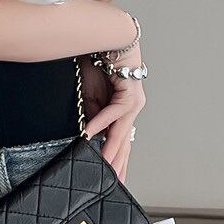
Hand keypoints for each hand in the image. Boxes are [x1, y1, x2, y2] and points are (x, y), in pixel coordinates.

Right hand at [82, 45, 145, 183]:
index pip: (120, 142)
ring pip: (122, 132)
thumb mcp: (91, 95)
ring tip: (103, 167)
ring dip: (111, 150)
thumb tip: (90, 136)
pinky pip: (113, 112)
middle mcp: (131, 109)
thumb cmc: (99, 64)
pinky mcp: (130, 93)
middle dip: (118, 165)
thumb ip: (92, 115)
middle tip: (113, 185)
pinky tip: (90, 135)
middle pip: (124, 143)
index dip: (117, 160)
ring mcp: (133, 102)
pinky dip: (100, 123)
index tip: (114, 179)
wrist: (107, 39)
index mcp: (122, 111)